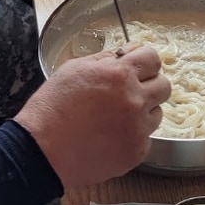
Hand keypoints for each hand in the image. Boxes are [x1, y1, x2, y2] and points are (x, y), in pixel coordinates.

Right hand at [15, 44, 171, 186]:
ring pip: (157, 114)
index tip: (138, 68)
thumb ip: (106, 58)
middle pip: (164, 86)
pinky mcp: (136, 152)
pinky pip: (145, 139)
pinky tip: (111, 137)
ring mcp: (138, 128)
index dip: (145, 62)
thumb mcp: (74, 68)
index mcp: (120, 74)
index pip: (153, 58)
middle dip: (150, 86)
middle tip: (130, 93)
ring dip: (143, 112)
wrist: (40, 151)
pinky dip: (132, 137)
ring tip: (116, 118)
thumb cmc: (51, 107)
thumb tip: (127, 52)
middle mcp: (135, 99)